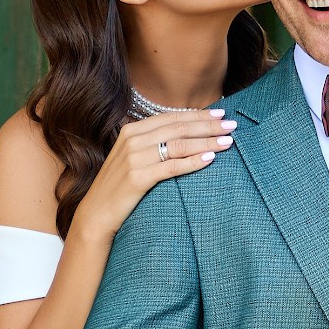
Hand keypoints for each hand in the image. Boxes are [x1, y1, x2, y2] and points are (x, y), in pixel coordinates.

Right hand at [73, 108, 235, 242]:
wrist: (96, 213)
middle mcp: (132, 139)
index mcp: (132, 130)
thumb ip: (151, 143)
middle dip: (209, 126)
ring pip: (179, 145)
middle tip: (232, 126)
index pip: (172, 117)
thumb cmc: (119, 187)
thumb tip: (183, 133)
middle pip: (179, 128)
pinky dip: (194, 161)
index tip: (221, 115)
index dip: (199, 115)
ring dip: (207, 142)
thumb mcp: (131, 157)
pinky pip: (172, 166)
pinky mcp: (137, 177)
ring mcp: (134, 158)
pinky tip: (210, 159)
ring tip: (228, 142)